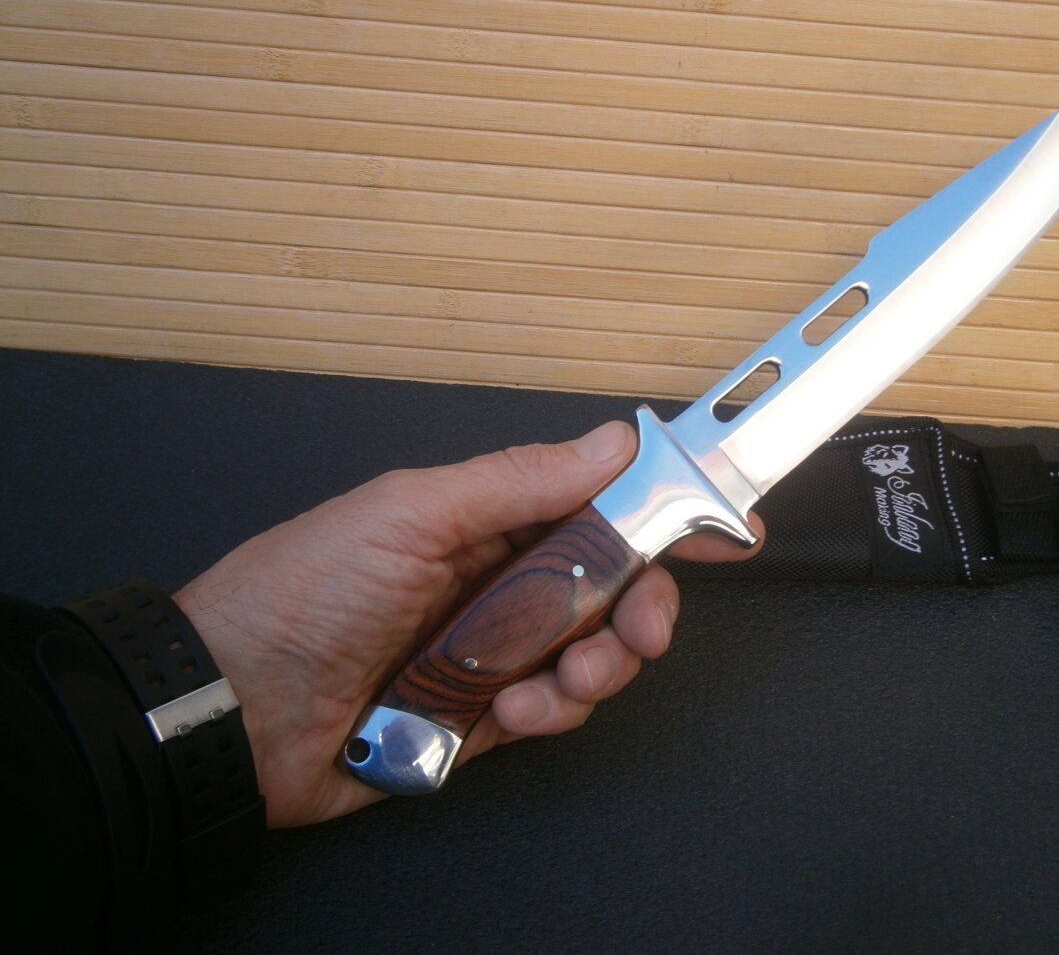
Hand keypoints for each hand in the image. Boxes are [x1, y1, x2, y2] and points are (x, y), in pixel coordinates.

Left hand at [174, 421, 761, 826]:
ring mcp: (494, 652)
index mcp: (488, 519)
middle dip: (641, 610)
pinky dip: (547, 712)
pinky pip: (550, 711)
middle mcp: (500, 581)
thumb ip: (518, 481)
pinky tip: (507, 711)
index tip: (730, 531)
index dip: (667, 516)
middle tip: (643, 633)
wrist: (230, 705)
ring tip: (550, 684)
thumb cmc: (309, 588)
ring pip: (592, 654)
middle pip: (613, 589)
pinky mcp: (482, 718)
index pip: (599, 508)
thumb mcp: (411, 513)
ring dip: (593, 670)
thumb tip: (615, 438)